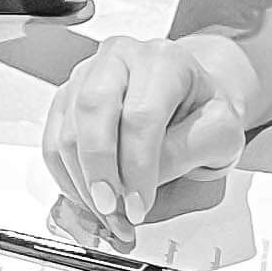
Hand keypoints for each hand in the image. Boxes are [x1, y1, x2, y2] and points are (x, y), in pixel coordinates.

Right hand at [43, 35, 253, 230]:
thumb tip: (138, 180)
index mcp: (163, 61)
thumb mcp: (218, 135)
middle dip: (99, 170)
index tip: (140, 206)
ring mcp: (87, 76)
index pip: (141, 114)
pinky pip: (53, 143)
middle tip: (112, 208)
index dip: (137, 167)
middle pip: (93, 111)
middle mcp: (119, 58)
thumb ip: (184, 153)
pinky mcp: (67, 99)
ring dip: (82, 182)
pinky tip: (90, 198)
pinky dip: (67, 178)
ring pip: (67, 131)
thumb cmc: (203, 115)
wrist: (190, 102)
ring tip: (107, 212)